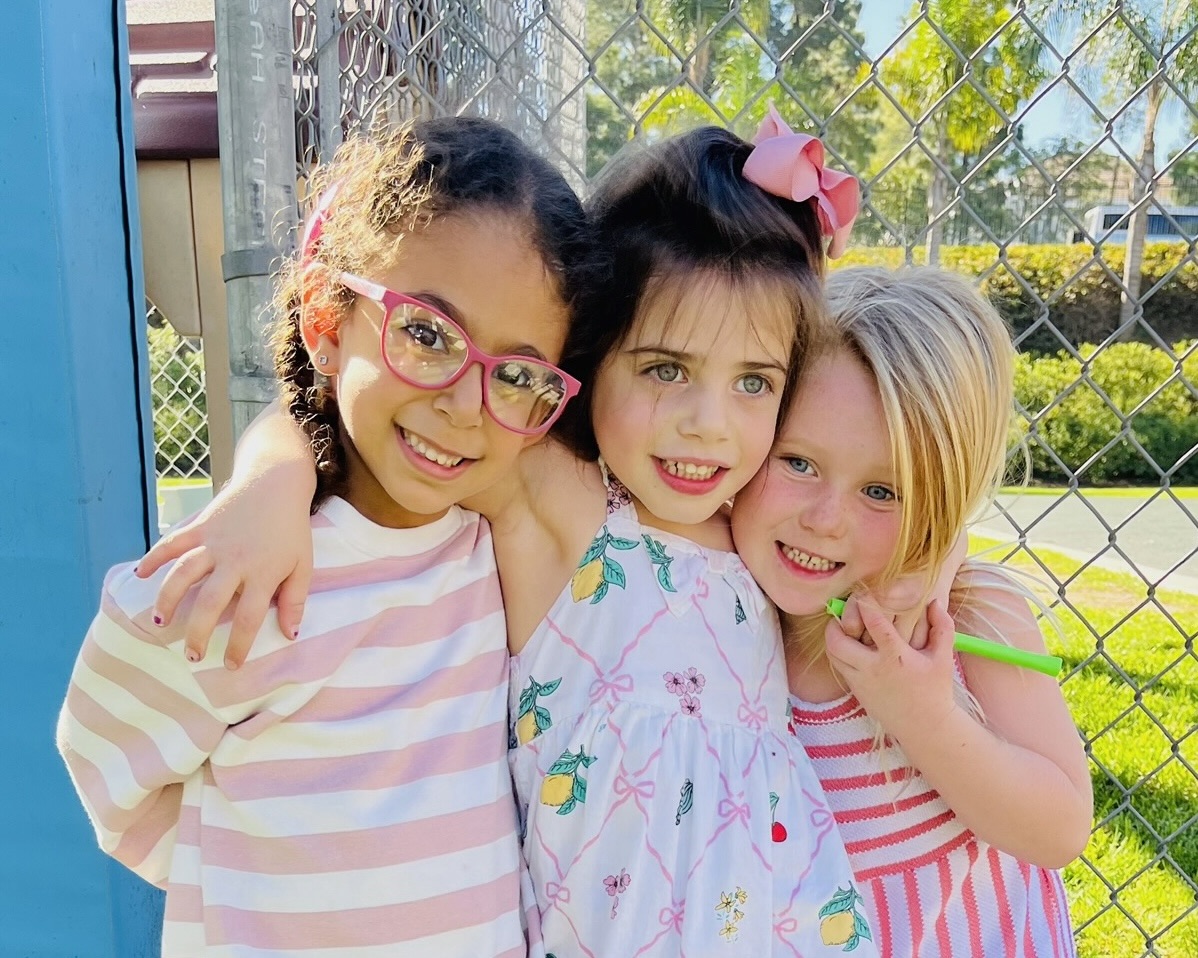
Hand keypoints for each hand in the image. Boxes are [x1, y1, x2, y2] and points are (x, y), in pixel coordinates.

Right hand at [136, 482, 312, 668]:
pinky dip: (154, 557)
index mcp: (263, 573)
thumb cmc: (292, 528)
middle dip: (198, 633)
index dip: (239, 646)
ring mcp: (214, 542)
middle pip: (211, 603)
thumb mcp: (303, 564)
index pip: (249, 618)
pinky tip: (140, 575)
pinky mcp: (200, 525)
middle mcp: (235, 560)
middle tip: (192, 654)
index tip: (231, 665)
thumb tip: (290, 635)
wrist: (276, 482)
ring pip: (183, 573)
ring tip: (159, 623)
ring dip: (168, 599)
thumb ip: (295, 600)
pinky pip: (173, 543)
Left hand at [825, 597, 957, 739]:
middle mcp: (873, 668)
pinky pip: (838, 666)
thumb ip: (941, 627)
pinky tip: (849, 644)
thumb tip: (934, 601)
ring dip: (833, 637)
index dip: (865, 604)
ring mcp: (861, 681)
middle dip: (836, 622)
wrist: (925, 727)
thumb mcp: (943, 658)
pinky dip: (838, 652)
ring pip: (833, 654)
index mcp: (896, 657)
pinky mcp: (856, 690)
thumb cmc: (935, 690)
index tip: (863, 592)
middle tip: (844, 612)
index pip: (874, 624)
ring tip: (843, 626)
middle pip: (839, 641)